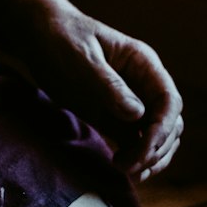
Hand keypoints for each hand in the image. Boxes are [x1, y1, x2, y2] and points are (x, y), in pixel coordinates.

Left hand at [18, 0, 183, 181]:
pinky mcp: (114, 118)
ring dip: (150, 159)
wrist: (38, 34)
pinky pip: (136, 144)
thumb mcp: (82, 56)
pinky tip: (123, 169)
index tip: (145, 148)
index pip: (169, 101)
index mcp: (142, 63)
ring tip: (127, 171)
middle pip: (169, 125)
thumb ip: (108, 84)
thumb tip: (137, 114)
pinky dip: (136, 160)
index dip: (163, 128)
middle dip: (156, 148)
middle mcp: (142, 84)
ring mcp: (130, 103)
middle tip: (130, 166)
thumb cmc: (62, 36)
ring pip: (157, 139)